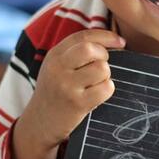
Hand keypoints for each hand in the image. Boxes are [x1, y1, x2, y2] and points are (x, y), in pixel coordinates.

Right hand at [21, 30, 124, 149]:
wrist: (38, 123)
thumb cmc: (55, 91)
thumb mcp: (57, 67)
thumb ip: (75, 52)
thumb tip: (112, 41)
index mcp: (55, 55)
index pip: (83, 36)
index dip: (106, 36)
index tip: (121, 42)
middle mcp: (58, 67)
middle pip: (91, 48)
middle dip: (104, 55)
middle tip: (101, 66)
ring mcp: (66, 86)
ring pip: (102, 69)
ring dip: (106, 76)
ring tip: (96, 83)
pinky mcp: (77, 103)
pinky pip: (106, 88)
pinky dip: (107, 90)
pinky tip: (97, 96)